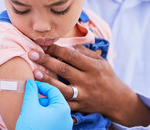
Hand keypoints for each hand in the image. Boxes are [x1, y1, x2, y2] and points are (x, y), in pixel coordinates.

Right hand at [16, 79, 72, 129]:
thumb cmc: (32, 129)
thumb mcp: (29, 108)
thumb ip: (30, 92)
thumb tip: (30, 82)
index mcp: (63, 109)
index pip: (53, 90)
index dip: (41, 85)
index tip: (31, 84)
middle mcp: (67, 117)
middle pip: (53, 100)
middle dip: (40, 98)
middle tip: (30, 99)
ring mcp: (63, 126)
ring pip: (52, 110)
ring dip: (41, 107)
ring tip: (30, 112)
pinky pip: (52, 119)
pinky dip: (43, 116)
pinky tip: (34, 119)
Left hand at [28, 45, 149, 126]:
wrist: (117, 100)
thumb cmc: (106, 76)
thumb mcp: (100, 61)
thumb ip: (84, 52)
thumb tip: (66, 43)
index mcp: (93, 67)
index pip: (71, 56)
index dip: (56, 49)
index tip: (44, 44)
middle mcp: (88, 81)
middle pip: (64, 70)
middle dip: (47, 61)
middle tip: (32, 54)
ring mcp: (83, 95)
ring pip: (62, 88)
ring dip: (47, 81)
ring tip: (35, 73)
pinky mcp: (80, 107)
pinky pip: (65, 104)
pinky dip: (53, 100)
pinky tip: (42, 94)